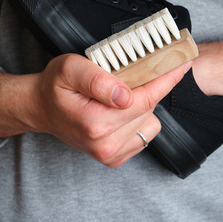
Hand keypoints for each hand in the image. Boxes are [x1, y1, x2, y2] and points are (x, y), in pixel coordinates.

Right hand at [0, 54, 189, 167]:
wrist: (41, 109)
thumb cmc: (54, 87)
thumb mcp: (69, 69)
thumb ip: (97, 80)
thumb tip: (124, 95)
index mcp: (96, 123)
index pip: (145, 99)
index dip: (166, 79)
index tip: (182, 63)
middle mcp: (105, 144)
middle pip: (149, 108)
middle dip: (149, 87)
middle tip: (136, 71)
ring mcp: (110, 154)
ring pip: (150, 122)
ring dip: (143, 105)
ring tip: (121, 94)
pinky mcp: (114, 158)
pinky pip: (144, 135)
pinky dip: (139, 119)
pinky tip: (121, 111)